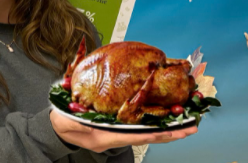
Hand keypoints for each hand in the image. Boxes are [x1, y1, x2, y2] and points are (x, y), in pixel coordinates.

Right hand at [49, 109, 197, 152]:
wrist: (56, 129)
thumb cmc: (62, 123)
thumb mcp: (68, 120)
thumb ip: (79, 119)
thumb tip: (89, 111)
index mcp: (106, 136)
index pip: (137, 136)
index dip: (157, 133)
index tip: (176, 130)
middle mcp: (116, 136)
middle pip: (148, 135)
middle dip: (170, 132)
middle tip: (192, 126)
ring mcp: (117, 132)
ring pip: (146, 131)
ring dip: (166, 127)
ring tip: (185, 122)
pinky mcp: (115, 126)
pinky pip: (138, 125)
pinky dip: (152, 121)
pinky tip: (162, 116)